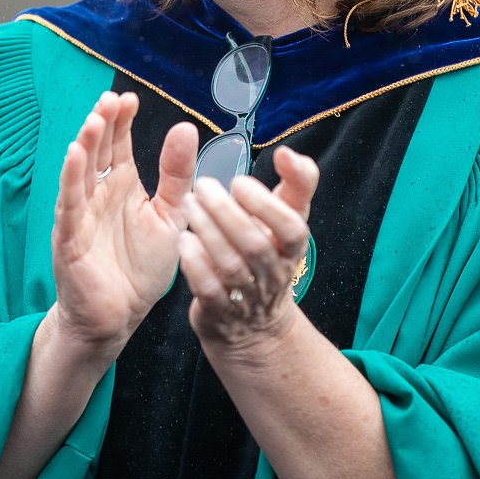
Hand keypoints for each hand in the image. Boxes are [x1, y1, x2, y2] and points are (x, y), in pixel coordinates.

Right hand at [49, 92, 197, 359]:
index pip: (118, 145)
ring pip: (80, 172)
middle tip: (111, 100)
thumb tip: (186, 129)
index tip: (129, 98)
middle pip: (97, 151)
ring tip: (96, 120)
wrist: (120, 316)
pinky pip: (69, 204)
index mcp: (122, 187)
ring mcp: (81, 214)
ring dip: (86, 145)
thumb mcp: (170, 215)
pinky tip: (74, 155)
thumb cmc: (141, 267)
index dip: (121, 121)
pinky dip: (71, 179)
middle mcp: (98, 194)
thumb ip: (177, 175)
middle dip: (103, 125)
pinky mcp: (70, 237)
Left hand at [179, 145, 318, 351]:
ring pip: (231, 266)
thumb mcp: (288, 220)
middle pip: (255, 246)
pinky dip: (195, 264)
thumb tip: (287, 154)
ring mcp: (246, 296)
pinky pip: (209, 290)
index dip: (267, 206)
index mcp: (291, 249)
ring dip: (208, 232)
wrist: (252, 325)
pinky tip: (183, 240)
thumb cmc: (267, 256)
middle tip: (202, 185)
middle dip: (227, 213)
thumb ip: (296, 183)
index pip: (293, 231)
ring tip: (189, 204)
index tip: (239, 182)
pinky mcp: (219, 311)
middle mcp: (272, 274)